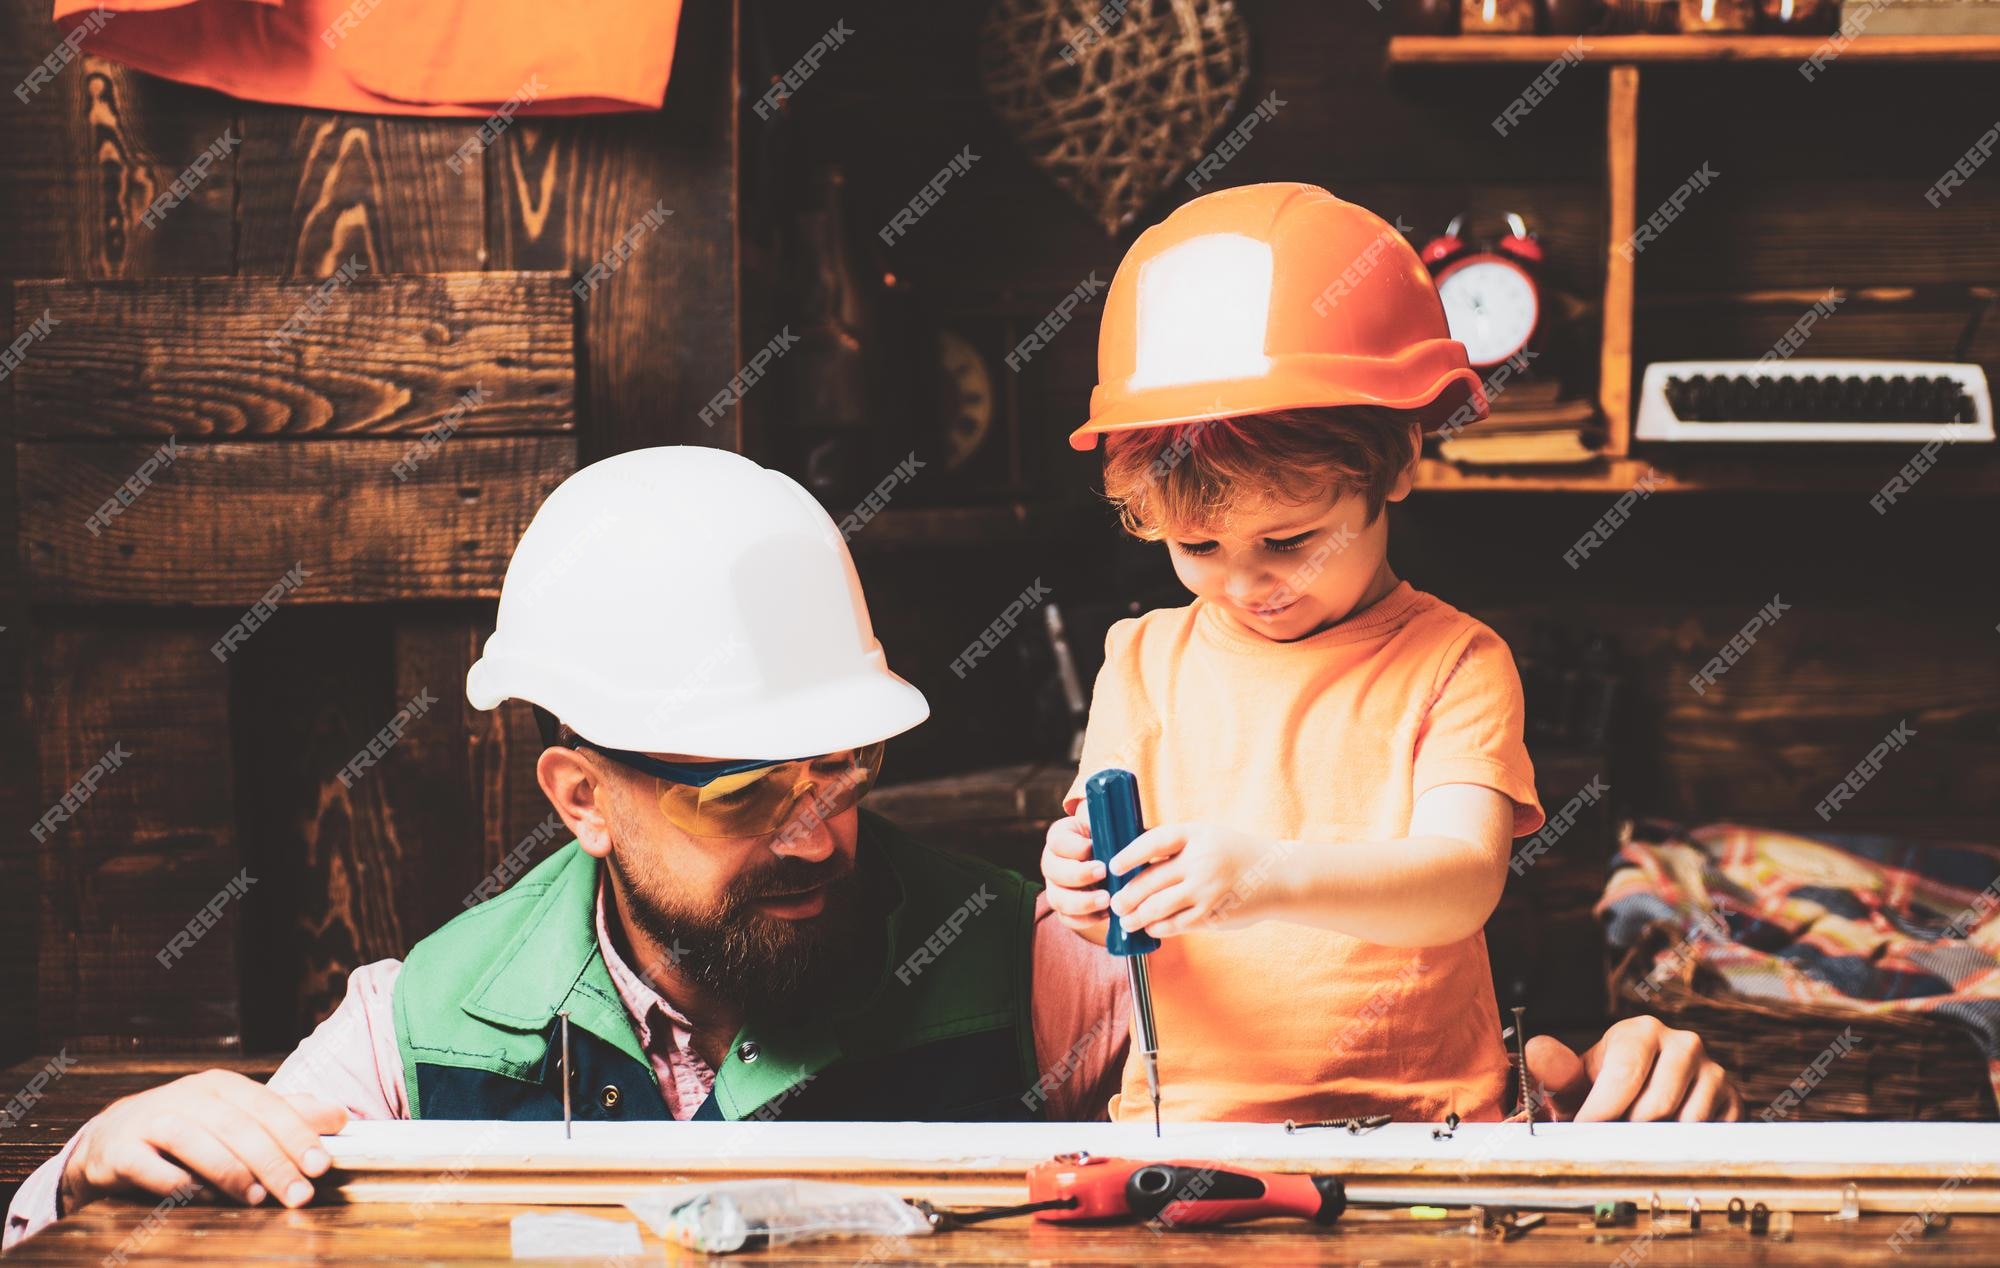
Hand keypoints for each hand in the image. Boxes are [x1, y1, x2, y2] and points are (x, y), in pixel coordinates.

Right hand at [61, 1070, 347, 1212]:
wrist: (110, 1138)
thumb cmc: (188, 1128)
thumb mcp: (237, 1115)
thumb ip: (286, 1115)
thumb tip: (339, 1115)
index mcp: (224, 1087)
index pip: (269, 1108)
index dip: (297, 1136)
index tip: (322, 1165)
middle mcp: (190, 1096)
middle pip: (239, 1127)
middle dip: (274, 1162)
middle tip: (299, 1194)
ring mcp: (153, 1120)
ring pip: (197, 1141)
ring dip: (231, 1171)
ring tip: (257, 1199)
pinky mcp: (121, 1150)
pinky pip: (151, 1167)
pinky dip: (179, 1183)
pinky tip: (202, 1197)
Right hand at [1040, 812, 1109, 937]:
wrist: (1113, 863)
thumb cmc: (1112, 839)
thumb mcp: (1111, 828)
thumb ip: (1113, 830)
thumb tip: (1123, 836)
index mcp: (1061, 837)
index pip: (1058, 842)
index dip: (1076, 848)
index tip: (1096, 850)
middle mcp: (1052, 862)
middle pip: (1051, 869)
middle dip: (1078, 874)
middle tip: (1103, 874)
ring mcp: (1054, 887)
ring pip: (1057, 898)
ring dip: (1082, 901)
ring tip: (1106, 900)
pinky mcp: (1063, 908)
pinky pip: (1067, 918)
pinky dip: (1086, 919)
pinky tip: (1106, 913)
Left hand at [1106, 822, 1289, 938]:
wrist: (1277, 877)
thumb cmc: (1234, 854)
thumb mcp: (1207, 836)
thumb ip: (1176, 844)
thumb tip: (1132, 851)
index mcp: (1196, 835)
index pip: (1154, 842)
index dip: (1130, 854)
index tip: (1113, 866)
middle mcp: (1200, 861)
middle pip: (1151, 880)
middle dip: (1127, 895)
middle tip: (1114, 903)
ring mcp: (1206, 890)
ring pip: (1159, 906)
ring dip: (1136, 916)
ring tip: (1126, 920)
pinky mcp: (1212, 914)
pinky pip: (1176, 924)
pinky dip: (1159, 927)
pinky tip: (1150, 928)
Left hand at [1526, 1015, 1742, 1121]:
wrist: (1648, 1099)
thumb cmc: (1606, 1089)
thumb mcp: (1576, 1079)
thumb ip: (1553, 1069)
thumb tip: (1536, 1051)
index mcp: (1641, 1032)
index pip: (1624, 1074)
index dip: (1602, 1111)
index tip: (1584, 1133)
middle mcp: (1684, 1043)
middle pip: (1656, 1105)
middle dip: (1628, 1130)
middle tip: (1612, 1139)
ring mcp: (1715, 1072)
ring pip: (1686, 1124)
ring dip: (1658, 1141)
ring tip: (1639, 1138)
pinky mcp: (1735, 1103)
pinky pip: (1712, 1136)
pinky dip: (1687, 1147)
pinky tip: (1669, 1141)